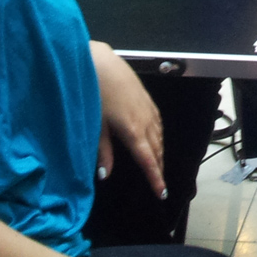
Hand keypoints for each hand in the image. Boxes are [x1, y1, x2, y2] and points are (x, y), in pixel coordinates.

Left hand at [90, 42, 164, 198]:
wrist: (101, 63)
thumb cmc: (95, 94)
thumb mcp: (96, 126)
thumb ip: (103, 151)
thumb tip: (106, 175)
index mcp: (132, 131)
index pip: (148, 160)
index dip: (155, 177)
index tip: (162, 193)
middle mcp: (145, 122)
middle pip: (157, 149)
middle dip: (158, 167)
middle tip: (159, 184)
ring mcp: (148, 108)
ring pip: (160, 136)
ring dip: (160, 152)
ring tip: (158, 165)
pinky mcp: (146, 98)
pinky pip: (158, 122)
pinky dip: (159, 135)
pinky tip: (156, 137)